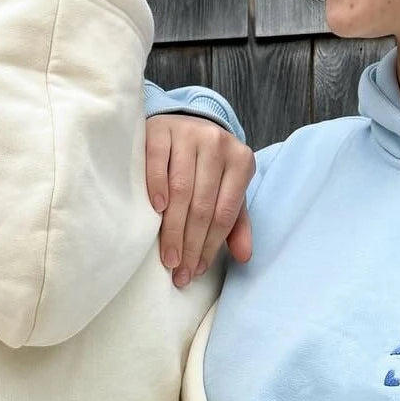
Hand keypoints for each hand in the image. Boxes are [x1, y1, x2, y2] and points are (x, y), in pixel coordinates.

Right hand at [146, 114, 255, 287]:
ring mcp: (188, 133)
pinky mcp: (160, 130)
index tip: (197, 271)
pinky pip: (157, 163)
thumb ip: (236, 224)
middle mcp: (217, 143)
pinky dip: (156, 187)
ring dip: (173, 229)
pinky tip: (155, 211)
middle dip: (191, 245)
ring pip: (181, 190)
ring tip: (168, 258)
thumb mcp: (227, 191)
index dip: (211, 246)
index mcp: (241, 161)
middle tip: (180, 273)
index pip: (225, 213)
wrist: (183, 127)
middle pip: (202, 206)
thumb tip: (244, 256)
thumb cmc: (206, 169)